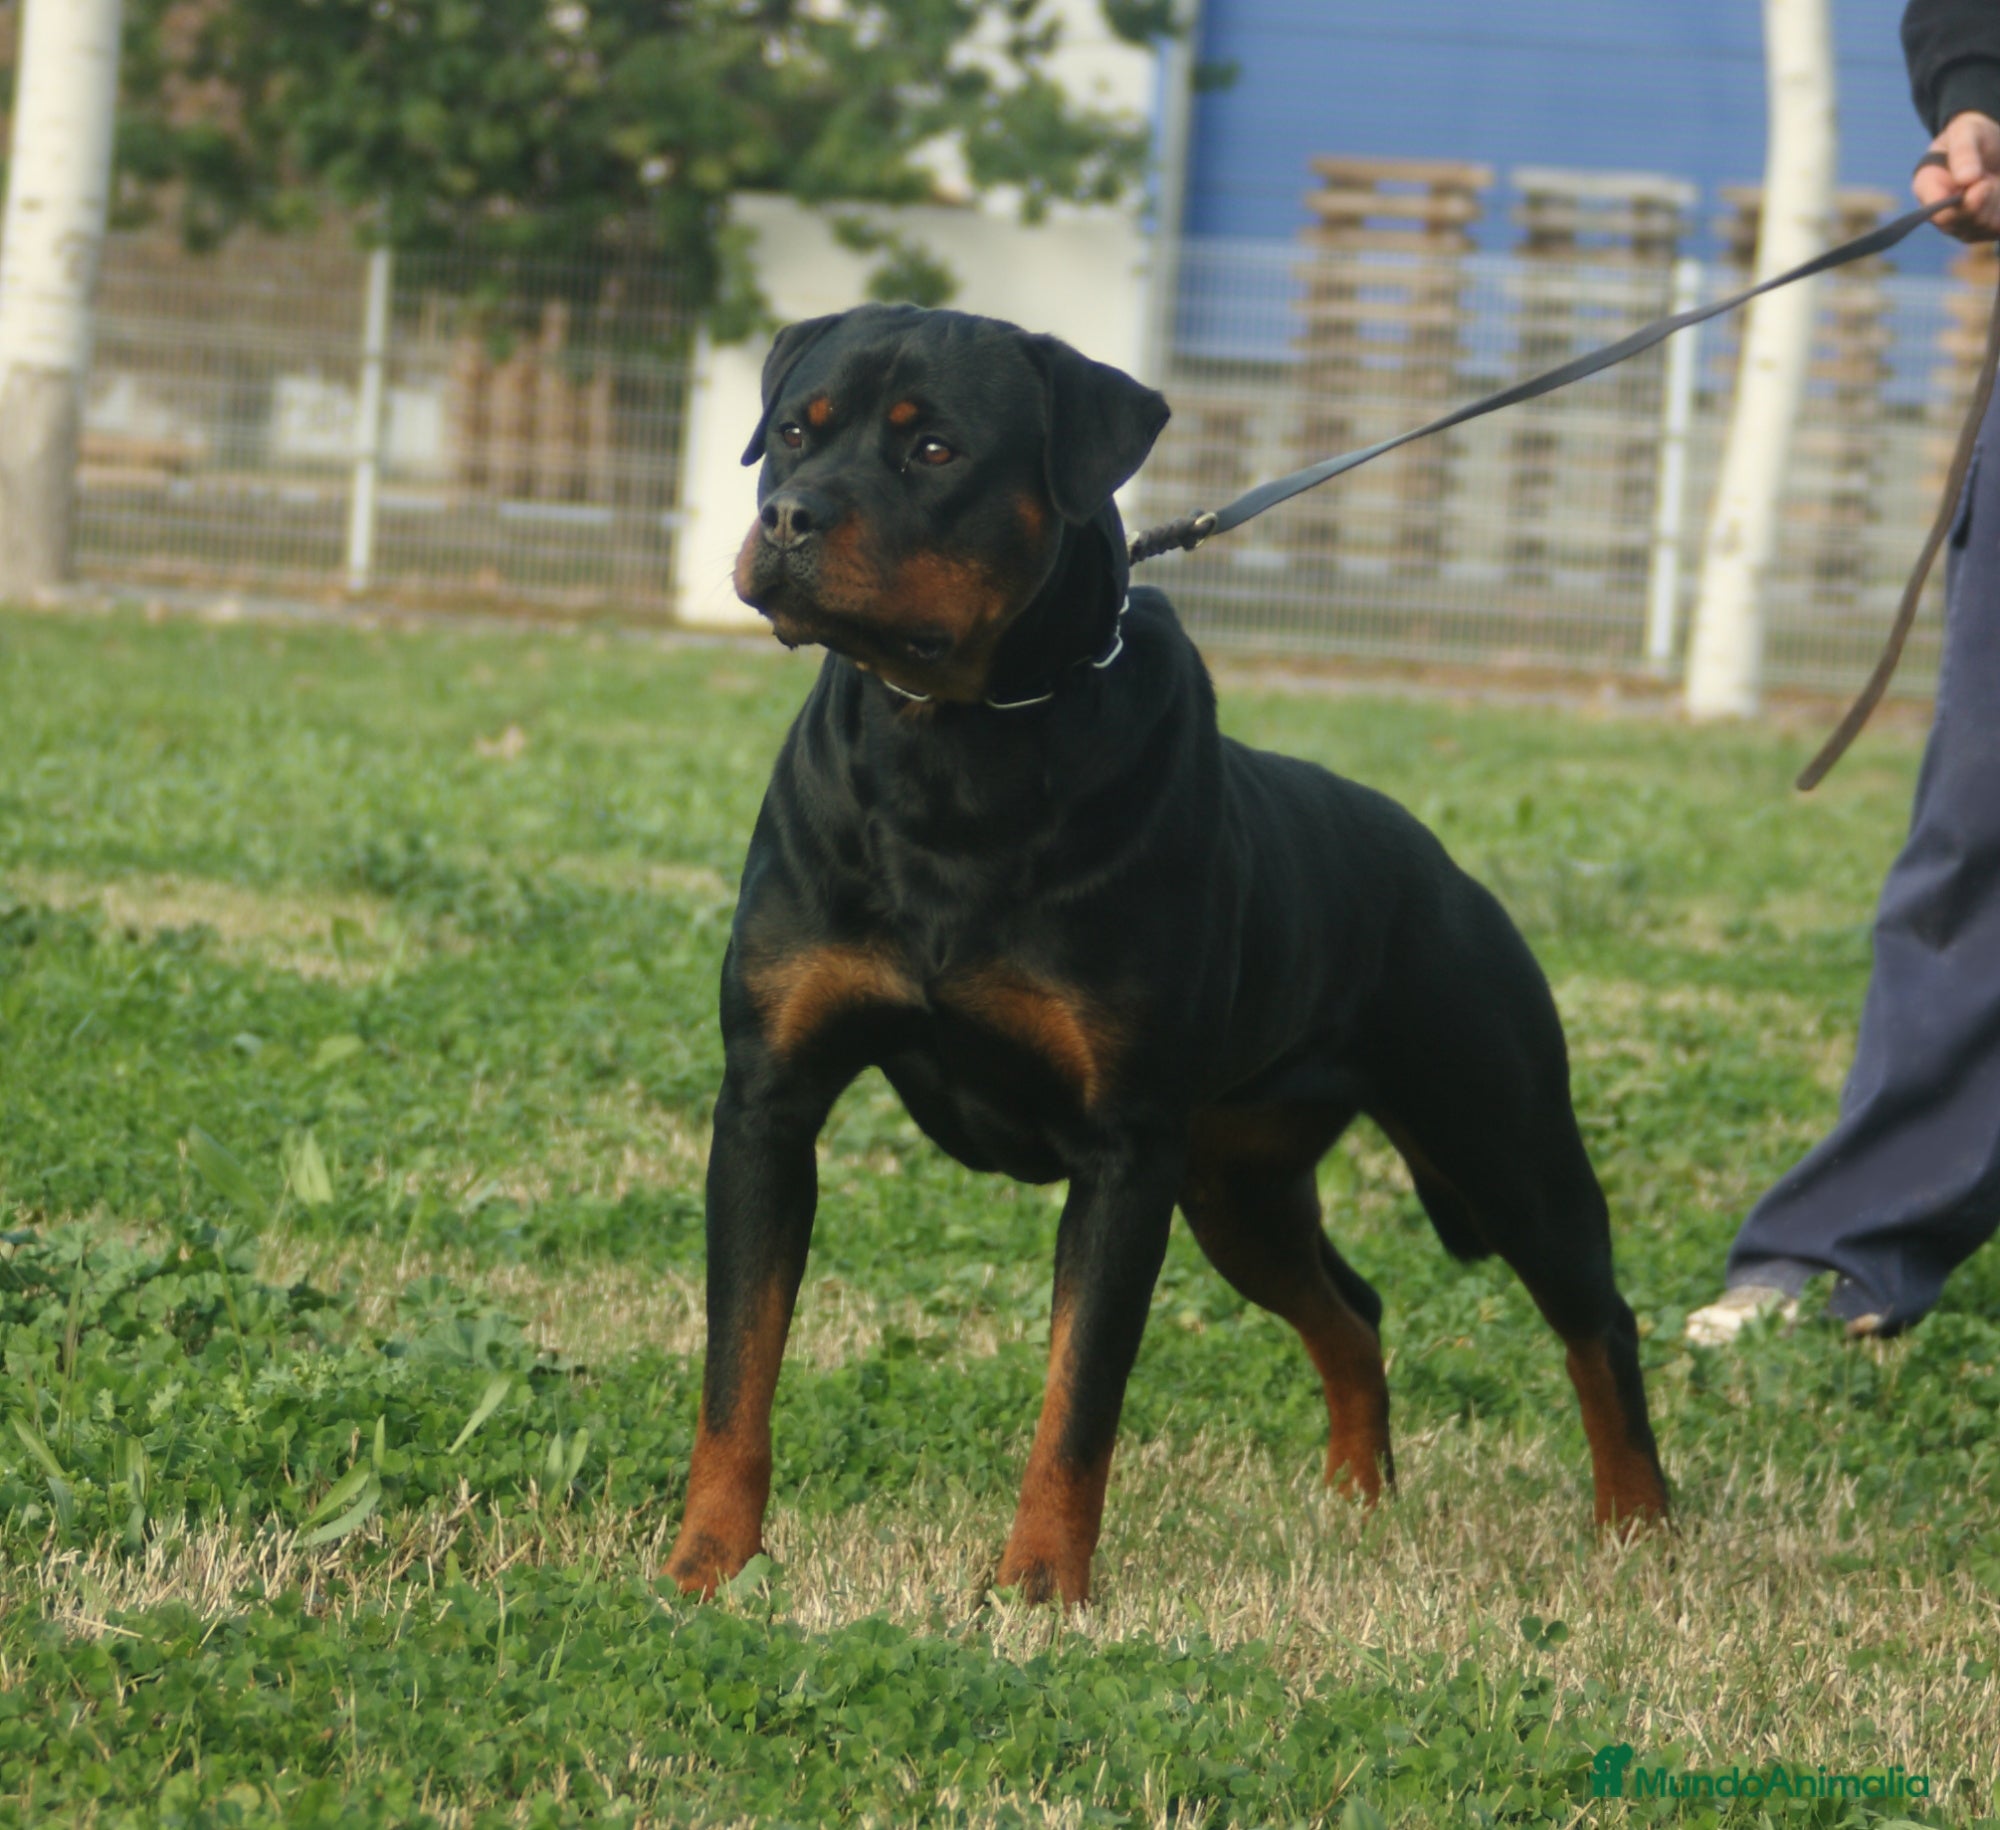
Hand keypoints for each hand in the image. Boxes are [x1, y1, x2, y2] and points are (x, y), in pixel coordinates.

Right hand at [1914, 111, 1999, 240]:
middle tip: (1990, 183)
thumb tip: (1967, 179)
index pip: (1937, 211)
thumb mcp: (1966, 132)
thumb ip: (1963, 153)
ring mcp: (1961, 222)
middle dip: (1980, 206)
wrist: (1989, 144)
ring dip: (1993, 209)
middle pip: (1958, 225)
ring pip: (1978, 230)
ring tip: (1995, 182)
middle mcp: (1940, 210)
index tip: (1982, 185)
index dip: (1960, 205)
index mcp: (1927, 187)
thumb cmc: (1972, 134)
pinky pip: (1994, 230)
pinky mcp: (1982, 226)